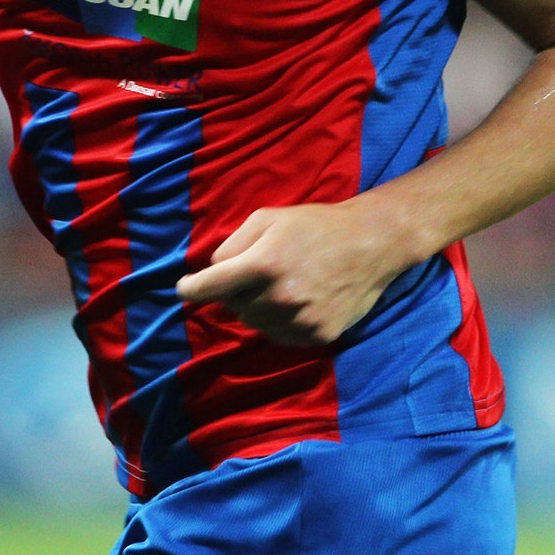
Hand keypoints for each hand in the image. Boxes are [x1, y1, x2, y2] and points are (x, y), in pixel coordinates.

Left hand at [176, 201, 398, 346]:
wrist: (370, 244)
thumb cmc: (315, 225)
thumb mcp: (268, 218)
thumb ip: (233, 243)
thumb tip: (213, 270)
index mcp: (262, 265)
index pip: (209, 288)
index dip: (190, 289)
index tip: (183, 288)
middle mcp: (278, 298)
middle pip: (233, 305)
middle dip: (237, 290)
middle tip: (261, 271)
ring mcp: (299, 321)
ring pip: (255, 323)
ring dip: (258, 307)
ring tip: (282, 284)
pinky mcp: (317, 336)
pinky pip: (280, 335)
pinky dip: (280, 321)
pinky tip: (298, 300)